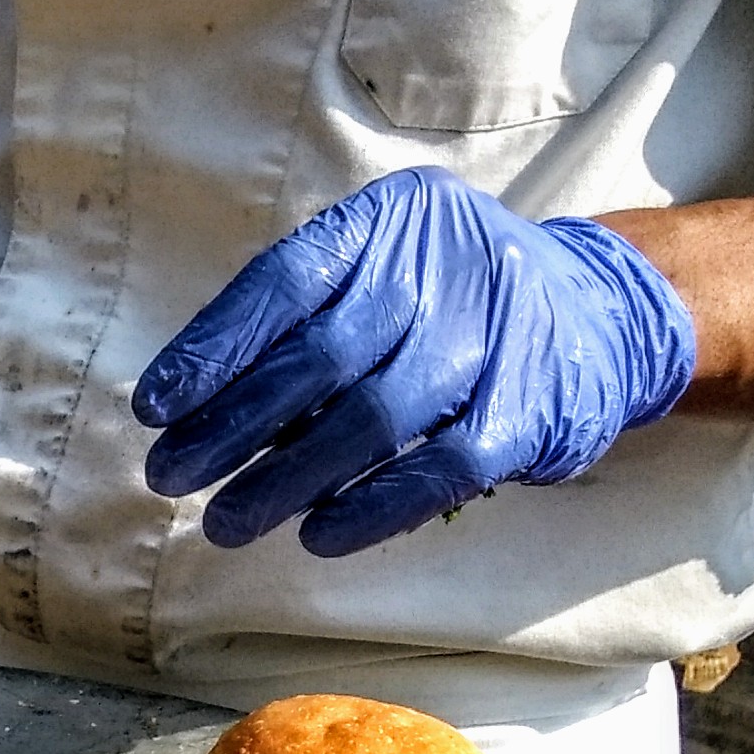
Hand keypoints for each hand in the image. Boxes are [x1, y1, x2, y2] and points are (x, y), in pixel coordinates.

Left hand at [135, 165, 695, 556]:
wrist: (599, 315)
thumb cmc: (449, 301)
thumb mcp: (382, 270)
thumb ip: (302, 322)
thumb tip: (192, 408)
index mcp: (394, 218)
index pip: (285, 281)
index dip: (213, 348)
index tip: (155, 408)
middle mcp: (447, 264)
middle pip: (319, 356)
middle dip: (232, 426)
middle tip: (171, 476)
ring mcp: (495, 336)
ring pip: (371, 418)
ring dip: (286, 481)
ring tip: (226, 521)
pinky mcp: (531, 409)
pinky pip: (438, 469)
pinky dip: (371, 508)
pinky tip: (317, 535)